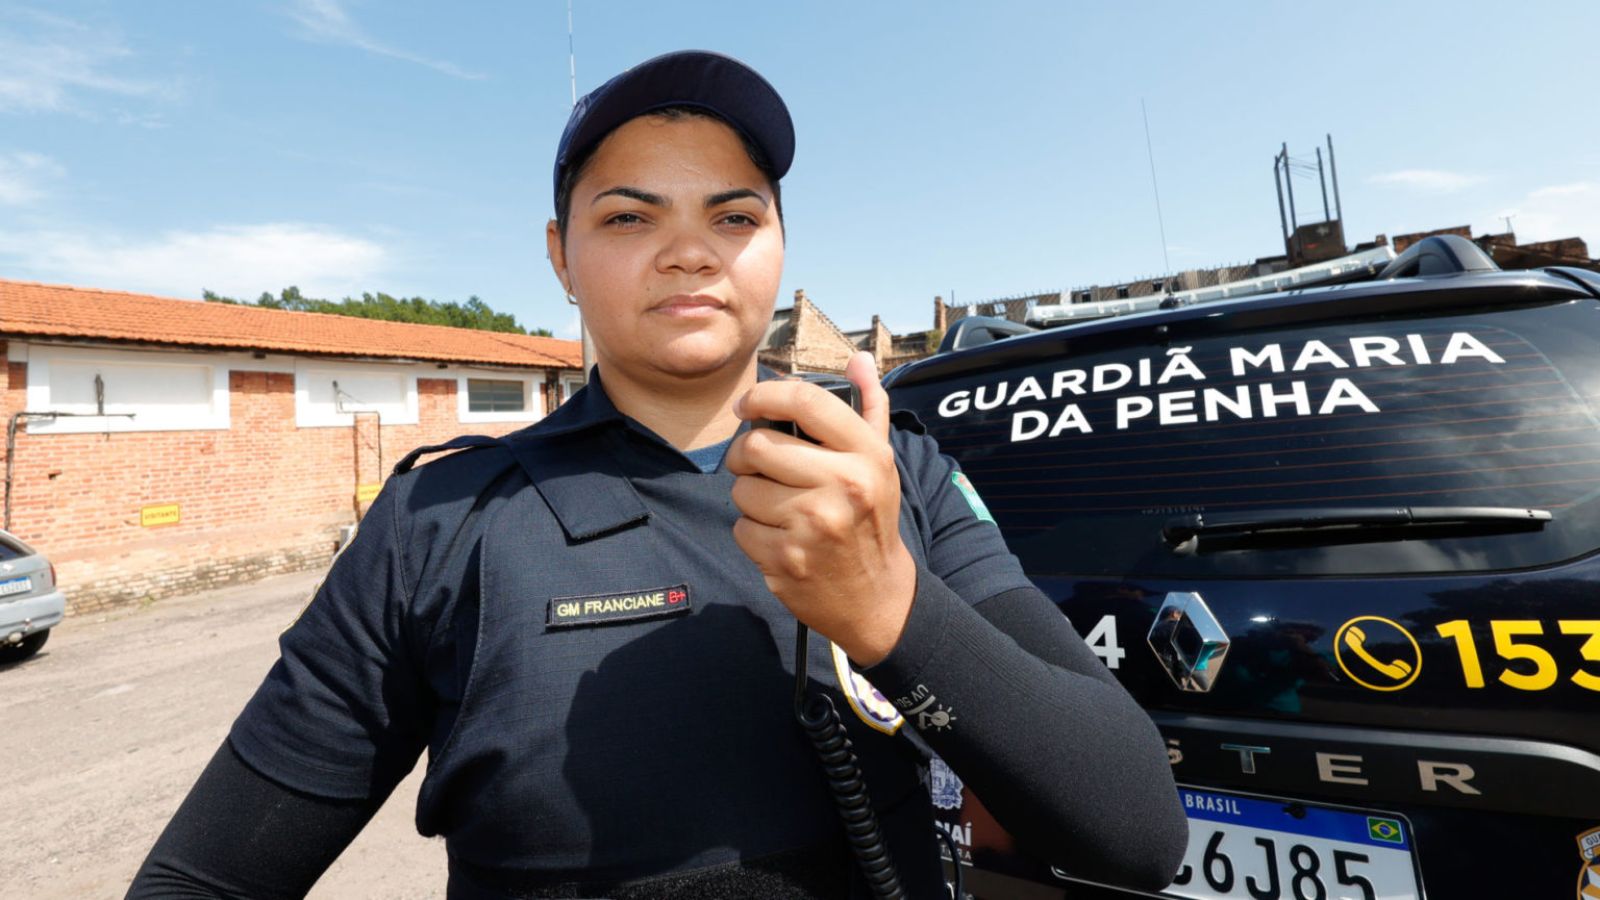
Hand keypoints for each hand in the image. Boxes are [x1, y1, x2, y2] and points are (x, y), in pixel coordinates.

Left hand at [726, 352, 916, 665]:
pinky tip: (780, 538)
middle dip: (747, 456)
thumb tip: (859, 359)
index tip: (746, 405)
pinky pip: (740, 528)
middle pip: (757, 446)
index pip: (804, 401)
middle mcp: (844, 485)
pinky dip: (751, 533)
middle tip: (759, 467)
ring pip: (743, 489)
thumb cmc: (871, 519)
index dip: (763, 395)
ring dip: (750, 497)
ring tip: (779, 509)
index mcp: (867, 454)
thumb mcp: (881, 463)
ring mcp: (814, 524)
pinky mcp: (787, 558)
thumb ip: (869, 407)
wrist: (878, 596)